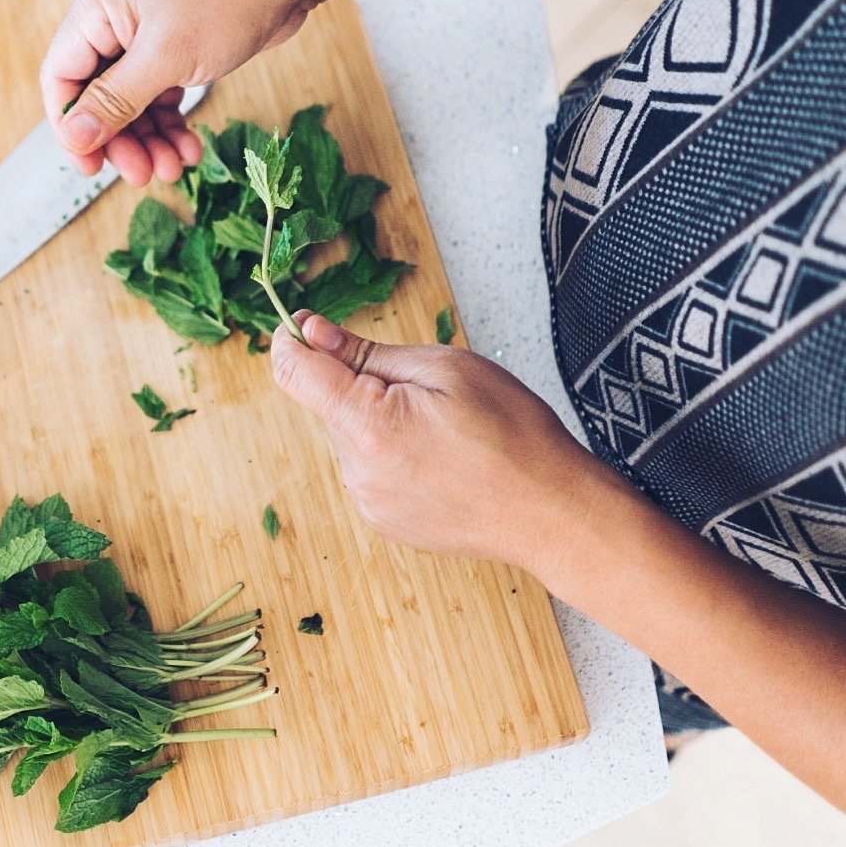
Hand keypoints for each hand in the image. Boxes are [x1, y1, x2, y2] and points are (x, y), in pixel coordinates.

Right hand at [41, 0, 319, 184]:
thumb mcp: (167, 56)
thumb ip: (115, 98)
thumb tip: (73, 136)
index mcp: (98, 4)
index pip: (62, 74)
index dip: (70, 126)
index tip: (91, 167)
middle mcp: (115, 15)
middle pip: (97, 93)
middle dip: (120, 138)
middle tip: (143, 174)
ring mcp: (146, 28)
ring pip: (131, 98)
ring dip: (149, 137)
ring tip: (173, 166)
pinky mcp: (175, 42)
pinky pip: (158, 91)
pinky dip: (171, 120)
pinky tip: (188, 145)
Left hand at [268, 310, 628, 572]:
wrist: (551, 512)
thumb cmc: (513, 434)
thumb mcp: (445, 368)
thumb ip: (366, 353)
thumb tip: (311, 334)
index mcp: (369, 426)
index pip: (295, 374)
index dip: (294, 342)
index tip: (306, 325)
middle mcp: (358, 471)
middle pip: (327, 405)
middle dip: (357, 384)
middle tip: (421, 387)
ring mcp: (369, 502)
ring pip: (348, 437)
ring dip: (374, 420)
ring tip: (439, 429)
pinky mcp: (383, 521)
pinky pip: (368, 469)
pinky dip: (388, 453)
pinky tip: (436, 457)